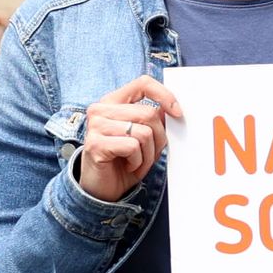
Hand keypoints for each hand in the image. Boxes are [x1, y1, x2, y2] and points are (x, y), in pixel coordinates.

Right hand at [77, 76, 183, 201]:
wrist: (102, 189)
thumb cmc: (123, 161)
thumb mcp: (144, 138)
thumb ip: (154, 121)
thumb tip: (170, 109)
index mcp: (113, 102)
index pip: (143, 83)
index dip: (164, 95)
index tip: (177, 112)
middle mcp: (101, 109)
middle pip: (148, 113)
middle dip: (159, 138)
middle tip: (151, 153)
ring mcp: (96, 126)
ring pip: (143, 132)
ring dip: (148, 154)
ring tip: (137, 162)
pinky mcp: (95, 144)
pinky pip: (132, 147)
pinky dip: (138, 162)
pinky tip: (129, 166)